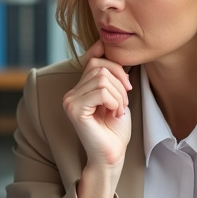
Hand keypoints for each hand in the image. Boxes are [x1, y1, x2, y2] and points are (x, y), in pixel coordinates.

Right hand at [63, 41, 132, 166]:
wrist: (113, 154)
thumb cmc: (115, 129)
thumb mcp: (116, 94)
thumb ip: (109, 73)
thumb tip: (101, 43)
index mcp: (79, 88)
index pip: (95, 60)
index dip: (116, 68)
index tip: (126, 85)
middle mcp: (70, 92)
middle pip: (100, 67)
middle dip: (120, 84)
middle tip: (123, 104)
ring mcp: (70, 100)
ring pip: (103, 79)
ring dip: (119, 95)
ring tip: (118, 110)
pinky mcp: (75, 109)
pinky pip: (101, 91)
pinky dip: (115, 102)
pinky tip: (114, 114)